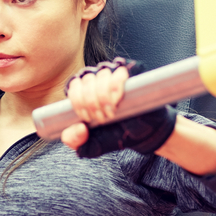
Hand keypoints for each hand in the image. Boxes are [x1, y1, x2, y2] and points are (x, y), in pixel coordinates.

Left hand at [60, 58, 176, 157]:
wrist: (142, 136)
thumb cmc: (115, 134)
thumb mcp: (90, 144)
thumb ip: (75, 140)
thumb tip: (79, 128)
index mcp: (84, 90)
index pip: (73, 85)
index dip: (77, 101)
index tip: (87, 118)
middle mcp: (98, 78)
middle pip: (86, 79)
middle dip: (91, 102)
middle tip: (101, 119)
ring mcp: (115, 74)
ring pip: (101, 74)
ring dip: (103, 95)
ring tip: (111, 112)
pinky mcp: (133, 72)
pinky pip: (120, 71)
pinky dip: (115, 86)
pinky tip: (116, 100)